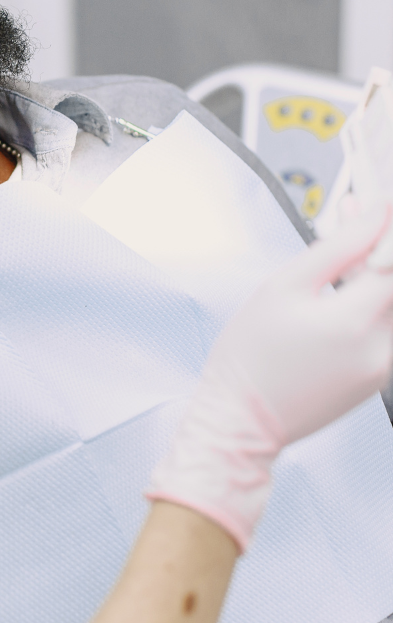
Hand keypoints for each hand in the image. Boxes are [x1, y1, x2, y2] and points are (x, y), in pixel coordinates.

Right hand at [147, 204, 392, 550]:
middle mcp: (386, 347)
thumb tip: (375, 214)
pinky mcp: (383, 376)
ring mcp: (388, 366)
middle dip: (382, 248)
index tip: (379, 203)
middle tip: (359, 217)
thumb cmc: (251, 354)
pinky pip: (390, 326)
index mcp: (358, 321)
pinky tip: (346, 284)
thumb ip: (337, 248)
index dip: (388, 228)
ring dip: (379, 273)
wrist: (243, 419)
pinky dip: (376, 300)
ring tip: (346, 253)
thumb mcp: (282, 287)